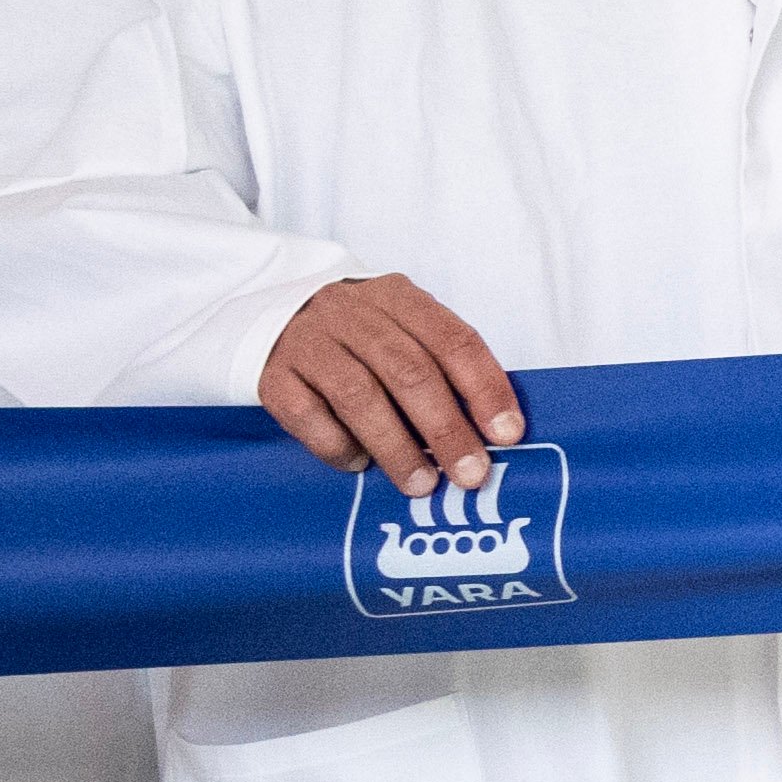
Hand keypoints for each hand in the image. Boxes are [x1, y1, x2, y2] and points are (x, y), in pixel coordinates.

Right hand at [258, 271, 523, 482]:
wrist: (274, 316)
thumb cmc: (358, 338)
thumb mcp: (401, 331)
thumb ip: (441, 367)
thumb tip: (490, 432)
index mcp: (397, 297)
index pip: (452, 339)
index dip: (485, 387)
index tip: (508, 433)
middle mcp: (351, 312)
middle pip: (409, 371)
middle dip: (446, 428)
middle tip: (470, 474)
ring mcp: (307, 341)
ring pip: (359, 396)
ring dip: (397, 447)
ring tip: (422, 484)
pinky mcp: (273, 375)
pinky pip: (308, 416)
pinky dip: (339, 446)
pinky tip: (359, 464)